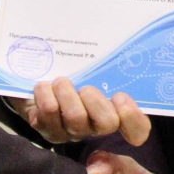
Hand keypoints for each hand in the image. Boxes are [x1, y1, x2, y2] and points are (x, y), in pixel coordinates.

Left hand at [9, 78, 150, 145]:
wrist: (36, 79)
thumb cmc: (71, 71)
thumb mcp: (91, 67)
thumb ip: (105, 65)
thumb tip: (115, 42)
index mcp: (113, 110)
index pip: (137, 129)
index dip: (133, 118)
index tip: (120, 96)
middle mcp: (95, 125)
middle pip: (107, 124)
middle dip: (96, 102)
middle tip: (85, 88)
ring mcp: (71, 131)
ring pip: (76, 120)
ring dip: (67, 93)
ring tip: (60, 81)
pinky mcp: (48, 130)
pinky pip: (49, 116)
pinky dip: (45, 95)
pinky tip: (43, 87)